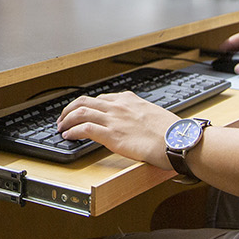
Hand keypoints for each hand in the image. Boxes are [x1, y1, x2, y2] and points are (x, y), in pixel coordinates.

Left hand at [55, 90, 177, 167]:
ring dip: (66, 119)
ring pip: (81, 112)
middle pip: (84, 101)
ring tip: (61, 127)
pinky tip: (68, 136)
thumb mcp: (153, 114)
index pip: (100, 98)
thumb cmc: (171, 132)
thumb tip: (135, 122)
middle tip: (63, 118)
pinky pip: (85, 129)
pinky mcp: (112, 135)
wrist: (177, 140)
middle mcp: (118, 106)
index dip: (86, 105)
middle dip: (69, 109)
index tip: (80, 111)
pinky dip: (73, 131)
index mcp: (128, 100)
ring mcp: (114, 119)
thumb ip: (139, 114)